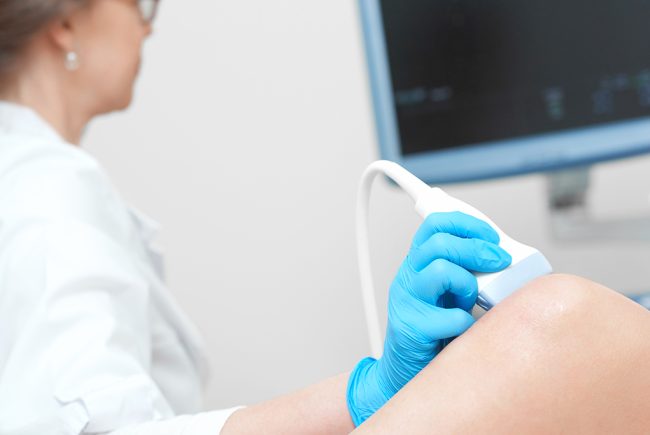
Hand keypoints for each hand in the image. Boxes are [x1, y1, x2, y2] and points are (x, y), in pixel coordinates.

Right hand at [347, 212, 511, 425]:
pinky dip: (467, 324)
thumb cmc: (433, 332)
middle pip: (440, 242)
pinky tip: (464, 331)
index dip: (466, 223)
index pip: (435, 224)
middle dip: (478, 249)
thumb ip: (467, 272)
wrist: (404, 372)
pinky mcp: (411, 327)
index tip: (491, 236)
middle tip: (499, 261)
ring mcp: (406, 301)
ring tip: (470, 302)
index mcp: (418, 263)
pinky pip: (452, 317)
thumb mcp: (450, 293)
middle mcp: (408, 276)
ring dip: (468, 284)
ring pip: (442, 270)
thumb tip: (503, 258)